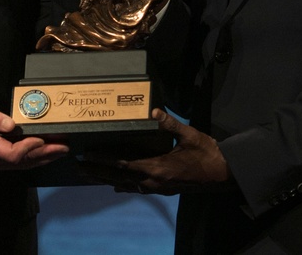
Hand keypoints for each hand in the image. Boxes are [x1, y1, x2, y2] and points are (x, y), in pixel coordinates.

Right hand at [0, 102, 68, 169]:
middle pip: (23, 161)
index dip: (28, 148)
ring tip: (60, 151)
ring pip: (24, 164)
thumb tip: (11, 124)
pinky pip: (21, 163)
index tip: (41, 138)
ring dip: (44, 158)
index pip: (12, 153)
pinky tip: (47, 155)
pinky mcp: (1, 161)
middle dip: (45, 154)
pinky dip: (36, 159)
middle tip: (63, 147)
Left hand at [83, 109, 232, 194]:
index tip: (87, 155)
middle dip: (98, 171)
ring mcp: (158, 188)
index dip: (103, 159)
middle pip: (119, 177)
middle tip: (78, 167)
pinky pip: (138, 188)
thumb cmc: (207, 153)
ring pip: (127, 184)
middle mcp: (154, 182)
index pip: (123, 164)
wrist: (223, 174)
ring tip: (90, 175)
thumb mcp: (189, 135)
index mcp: (158, 168)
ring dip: (107, 179)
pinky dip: (124, 185)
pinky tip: (116, 185)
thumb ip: (170, 124)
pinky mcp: (164, 189)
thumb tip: (154, 111)